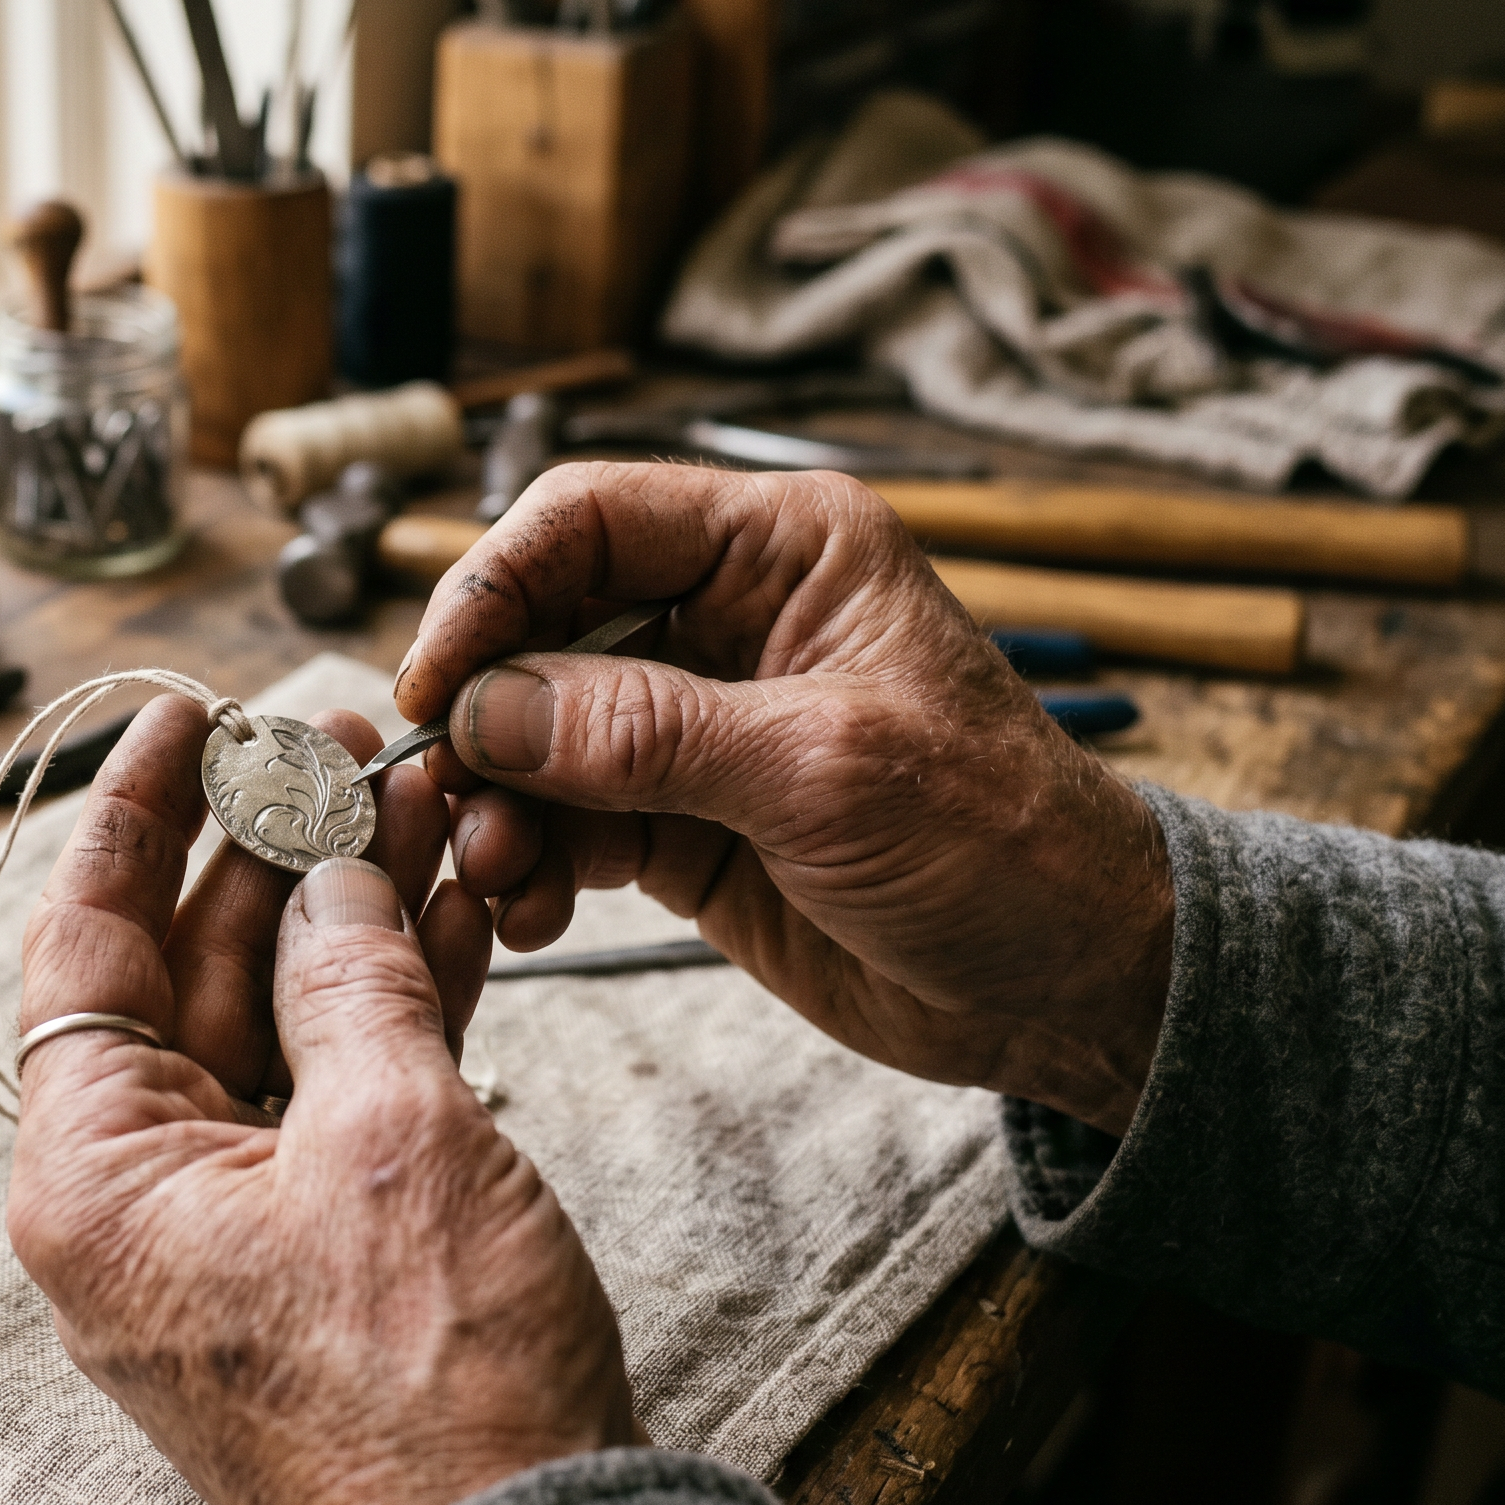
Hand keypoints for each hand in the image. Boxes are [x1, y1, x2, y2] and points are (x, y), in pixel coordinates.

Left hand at [8, 697, 640, 1504]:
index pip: (85, 941)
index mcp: (94, 1171)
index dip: (134, 812)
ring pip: (281, 1021)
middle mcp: (140, 1195)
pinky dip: (396, 1005)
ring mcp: (233, 1224)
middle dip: (274, 847)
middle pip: (192, 969)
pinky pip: (338, 1092)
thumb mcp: (393, 1139)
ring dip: (351, 913)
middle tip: (344, 739)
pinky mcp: (323, 1249)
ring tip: (420, 798)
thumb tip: (334, 877)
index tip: (184, 713)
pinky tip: (459, 910)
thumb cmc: (432, 1386)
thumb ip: (353, 980)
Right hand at [397, 463, 1173, 1136]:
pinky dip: (531, 860)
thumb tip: (489, 712)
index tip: (437, 683)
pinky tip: (527, 907)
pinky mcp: (682, 818)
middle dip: (485, 715)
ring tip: (499, 871)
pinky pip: (566, 819)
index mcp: (782, 552)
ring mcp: (697, 724)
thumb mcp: (824, 773)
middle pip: (541, 627)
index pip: (588, 520)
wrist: (1067, 984)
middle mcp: (727, 619)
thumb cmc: (1000, 845)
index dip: (492, 588)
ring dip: (499, 803)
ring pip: (538, 734)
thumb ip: (647, 734)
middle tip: (447, 795)